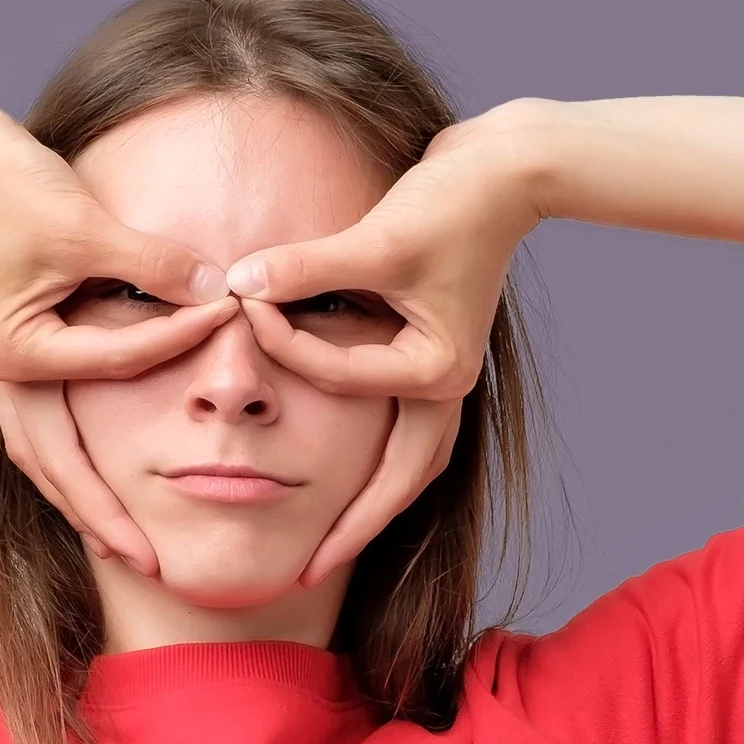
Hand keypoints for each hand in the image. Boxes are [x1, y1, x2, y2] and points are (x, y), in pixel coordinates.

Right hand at [0, 95, 236, 574]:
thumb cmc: (17, 187)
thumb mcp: (87, 224)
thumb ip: (154, 264)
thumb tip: (219, 290)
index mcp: (19, 350)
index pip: (114, 365)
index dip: (173, 347)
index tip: (227, 332)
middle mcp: (7, 371)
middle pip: (57, 464)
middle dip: (102, 514)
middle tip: (150, 561)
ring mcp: (10, 369)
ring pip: (43, 459)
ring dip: (82, 503)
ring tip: (124, 547)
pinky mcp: (22, 356)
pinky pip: (47, 430)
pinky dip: (73, 465)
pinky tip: (104, 492)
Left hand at [222, 99, 552, 586]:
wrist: (506, 169)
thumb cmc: (452, 201)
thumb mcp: (379, 238)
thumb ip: (306, 267)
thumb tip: (237, 284)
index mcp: (437, 372)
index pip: (343, 380)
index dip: (287, 348)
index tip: (241, 313)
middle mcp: (444, 386)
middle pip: (399, 482)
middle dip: (353, 528)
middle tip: (304, 574)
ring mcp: (439, 375)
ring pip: (405, 463)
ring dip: (369, 503)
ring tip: (325, 548)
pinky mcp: (427, 355)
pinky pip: (394, 424)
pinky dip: (369, 453)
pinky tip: (337, 470)